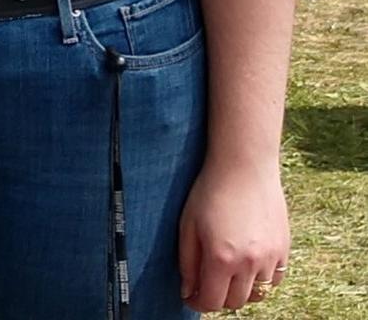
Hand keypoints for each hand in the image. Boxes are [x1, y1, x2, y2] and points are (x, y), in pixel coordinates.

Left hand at [177, 159, 288, 313]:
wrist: (244, 167)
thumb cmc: (210, 192)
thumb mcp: (187, 226)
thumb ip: (187, 263)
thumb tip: (188, 292)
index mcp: (221, 259)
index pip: (212, 302)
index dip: (198, 303)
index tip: (190, 296)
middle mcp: (249, 263)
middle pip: (235, 302)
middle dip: (218, 298)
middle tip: (206, 284)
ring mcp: (271, 258)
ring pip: (257, 293)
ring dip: (240, 289)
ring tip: (226, 271)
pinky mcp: (284, 250)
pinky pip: (274, 280)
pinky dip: (260, 279)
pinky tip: (247, 263)